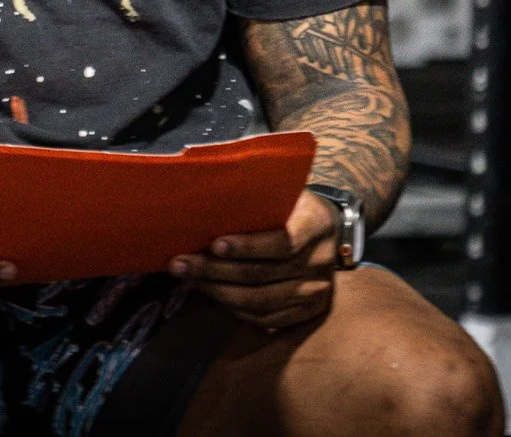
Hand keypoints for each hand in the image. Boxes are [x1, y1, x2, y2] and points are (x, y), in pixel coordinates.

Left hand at [171, 190, 337, 331]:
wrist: (329, 231)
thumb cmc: (295, 205)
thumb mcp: (286, 192)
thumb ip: (260, 198)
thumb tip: (208, 198)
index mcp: (315, 227)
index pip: (282, 243)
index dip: (247, 247)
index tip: (214, 244)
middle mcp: (319, 263)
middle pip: (263, 275)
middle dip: (216, 271)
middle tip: (181, 264)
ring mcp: (316, 292)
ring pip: (261, 301)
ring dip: (219, 292)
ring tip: (189, 279)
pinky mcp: (308, 312)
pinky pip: (266, 319)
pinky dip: (235, 309)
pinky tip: (212, 294)